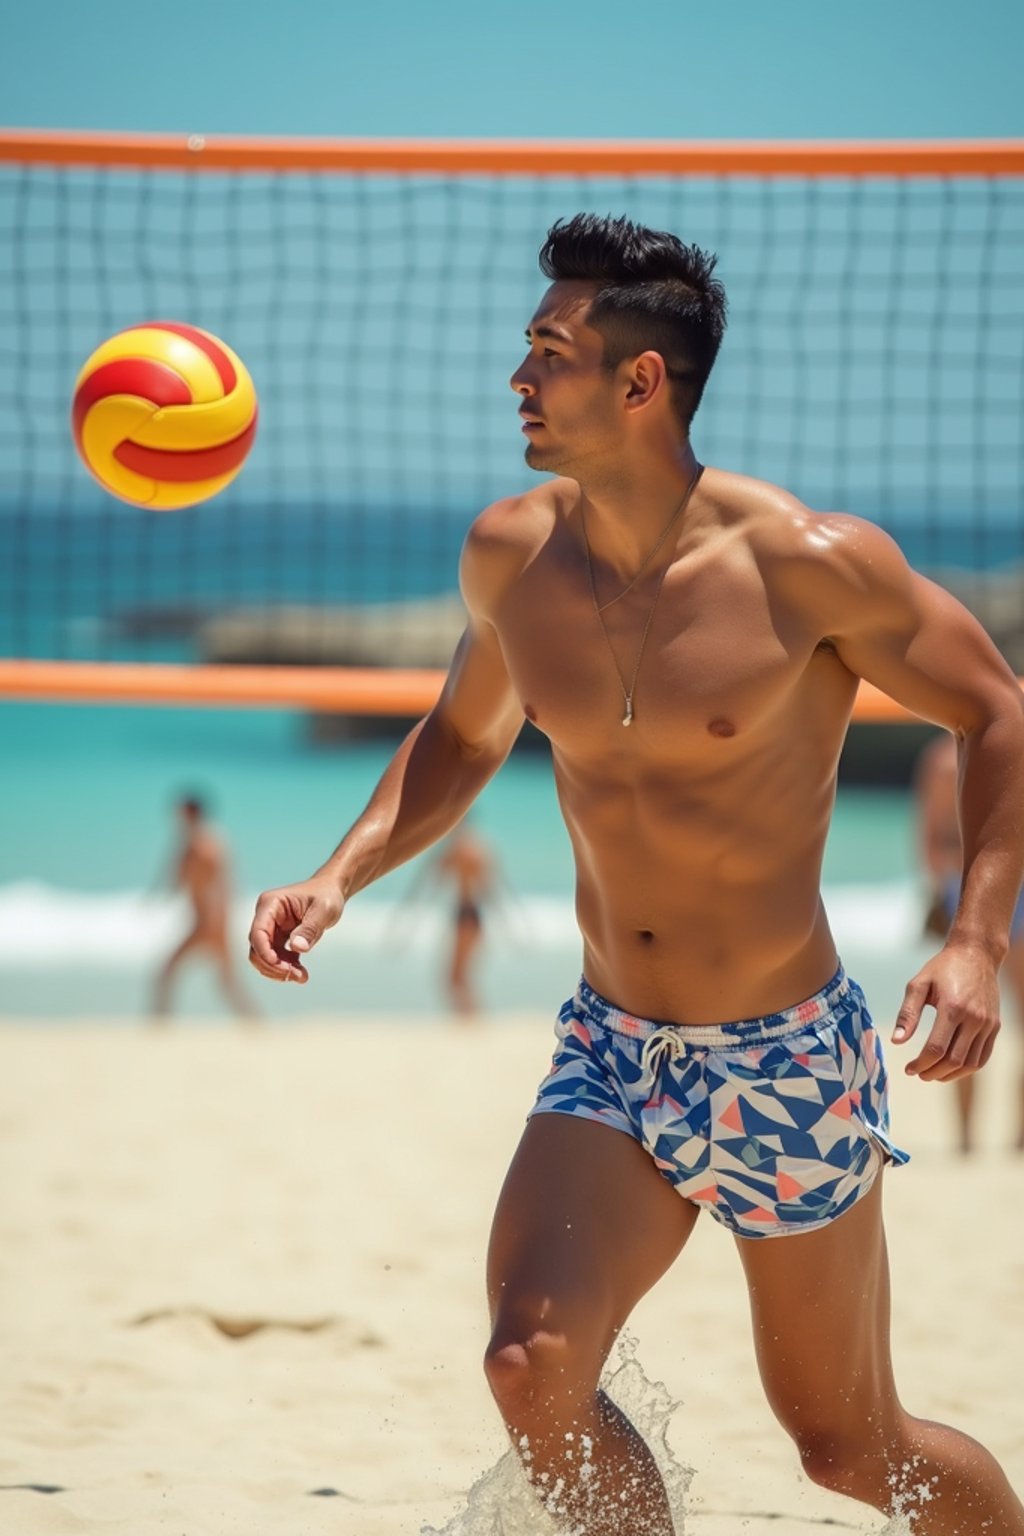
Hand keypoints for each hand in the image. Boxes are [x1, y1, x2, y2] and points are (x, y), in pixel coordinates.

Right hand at [248, 876, 343, 983]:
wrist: (331, 891)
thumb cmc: (327, 895)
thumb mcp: (324, 910)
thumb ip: (310, 929)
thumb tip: (297, 948)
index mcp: (270, 904)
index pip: (258, 932)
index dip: (265, 952)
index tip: (282, 968)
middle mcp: (265, 916)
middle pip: (257, 948)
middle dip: (273, 965)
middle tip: (295, 975)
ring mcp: (271, 928)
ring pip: (264, 956)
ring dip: (279, 970)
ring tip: (301, 976)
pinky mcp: (279, 938)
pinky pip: (276, 958)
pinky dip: (286, 968)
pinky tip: (301, 973)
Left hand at [892, 942, 1000, 1080]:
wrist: (976, 954)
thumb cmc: (943, 968)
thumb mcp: (919, 985)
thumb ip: (907, 1014)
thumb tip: (897, 1041)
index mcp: (952, 1007)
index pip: (936, 1049)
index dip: (920, 1064)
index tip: (909, 1068)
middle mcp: (974, 1018)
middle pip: (954, 1060)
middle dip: (933, 1072)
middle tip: (919, 1073)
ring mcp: (987, 1023)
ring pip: (971, 1063)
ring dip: (951, 1075)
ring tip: (933, 1074)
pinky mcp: (995, 1025)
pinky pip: (983, 1056)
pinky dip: (968, 1068)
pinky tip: (952, 1067)